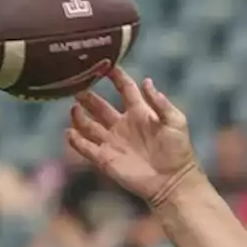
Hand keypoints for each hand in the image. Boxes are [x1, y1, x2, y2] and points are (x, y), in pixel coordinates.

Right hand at [67, 68, 199, 207]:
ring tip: (73, 107)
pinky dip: (76, 140)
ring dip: (80, 116)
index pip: (125, 89)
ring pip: (89, 125)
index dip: (116, 77)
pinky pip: (86, 147)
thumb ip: (160, 102)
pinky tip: (69, 132)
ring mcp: (113, 142)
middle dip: (89, 96)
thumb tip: (147, 81)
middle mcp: (123, 125)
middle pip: (101, 106)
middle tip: (77, 86)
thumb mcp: (175, 121)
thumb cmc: (178, 151)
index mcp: (140, 113)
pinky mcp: (105, 159)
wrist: (172, 182)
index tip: (104, 65)